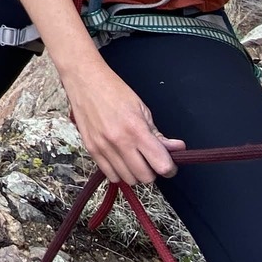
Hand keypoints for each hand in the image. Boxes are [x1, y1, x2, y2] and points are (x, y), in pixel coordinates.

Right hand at [61, 58, 182, 186]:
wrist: (85, 81)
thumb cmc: (114, 91)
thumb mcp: (142, 109)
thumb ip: (158, 134)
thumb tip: (177, 148)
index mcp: (136, 129)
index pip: (160, 165)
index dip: (169, 168)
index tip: (169, 164)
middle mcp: (119, 142)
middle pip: (145, 177)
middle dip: (152, 171)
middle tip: (151, 160)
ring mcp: (103, 148)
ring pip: (128, 179)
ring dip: (135, 173)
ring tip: (135, 158)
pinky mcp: (91, 150)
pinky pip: (111, 175)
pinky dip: (120, 172)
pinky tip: (121, 160)